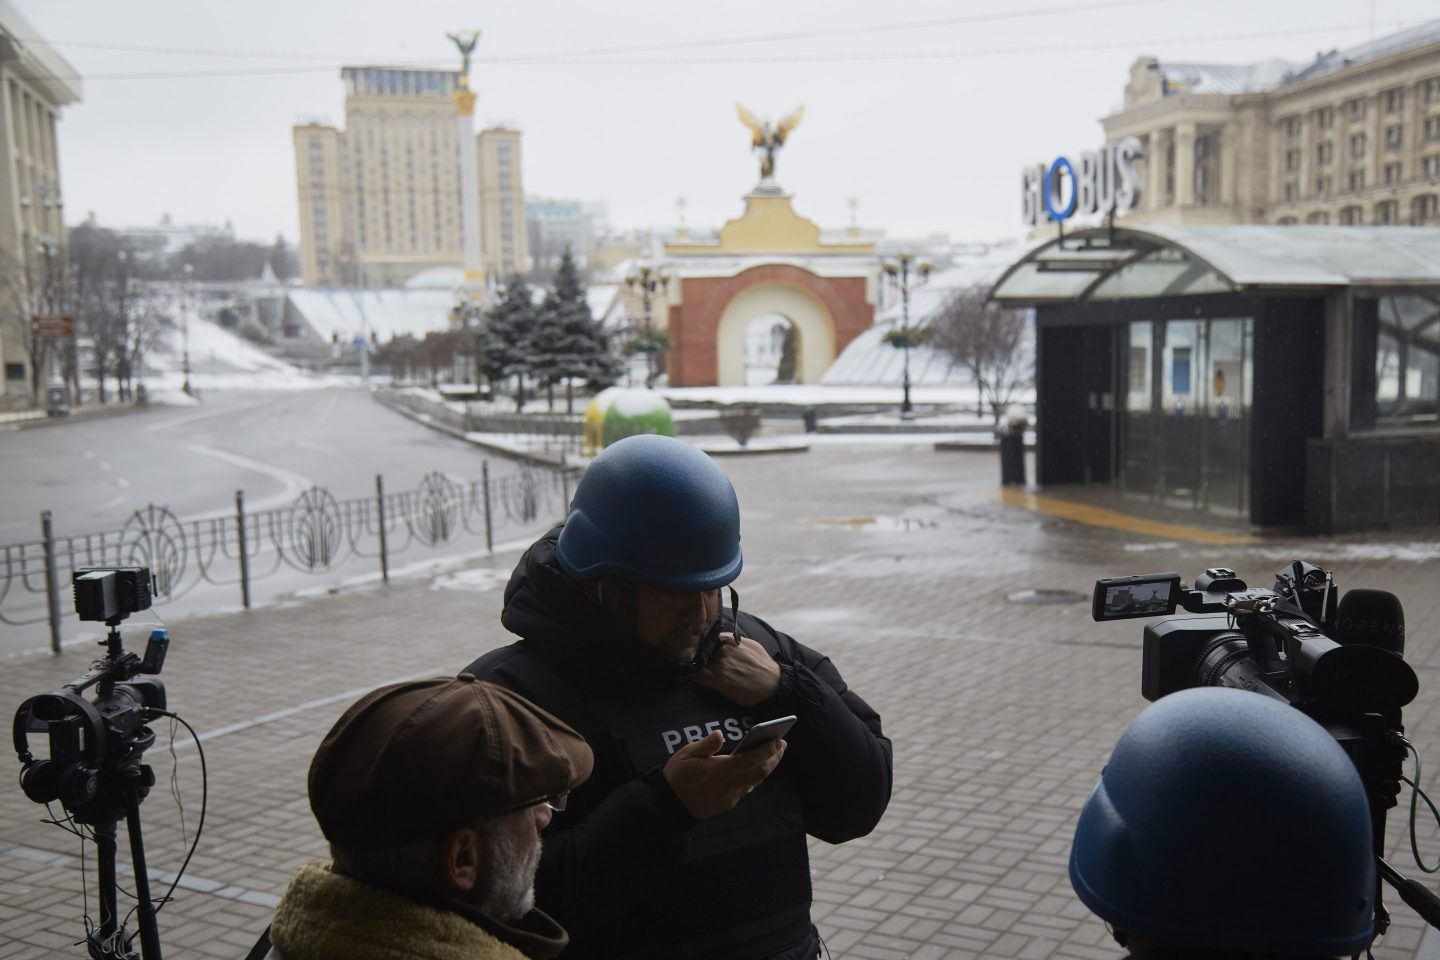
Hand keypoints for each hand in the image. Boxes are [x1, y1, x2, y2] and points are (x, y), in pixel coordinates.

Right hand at [662, 730, 784, 819]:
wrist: (669, 806)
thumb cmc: (676, 777)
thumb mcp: (686, 755)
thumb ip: (706, 745)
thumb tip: (720, 734)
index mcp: (719, 770)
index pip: (751, 760)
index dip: (767, 751)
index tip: (778, 740)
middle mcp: (729, 785)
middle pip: (760, 772)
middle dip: (774, 758)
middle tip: (782, 744)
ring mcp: (730, 797)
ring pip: (756, 781)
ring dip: (767, 767)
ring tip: (774, 753)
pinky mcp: (727, 803)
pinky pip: (746, 788)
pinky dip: (755, 776)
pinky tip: (756, 767)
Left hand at [694, 633, 780, 706]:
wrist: (773, 683)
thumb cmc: (763, 665)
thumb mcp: (751, 644)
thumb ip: (735, 640)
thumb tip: (724, 638)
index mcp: (729, 641)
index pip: (707, 638)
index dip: (701, 643)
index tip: (697, 647)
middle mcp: (723, 651)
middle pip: (701, 650)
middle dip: (696, 653)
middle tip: (690, 658)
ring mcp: (720, 666)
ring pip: (698, 662)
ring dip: (694, 664)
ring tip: (689, 667)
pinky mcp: (719, 681)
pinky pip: (699, 677)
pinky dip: (694, 675)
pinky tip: (692, 676)